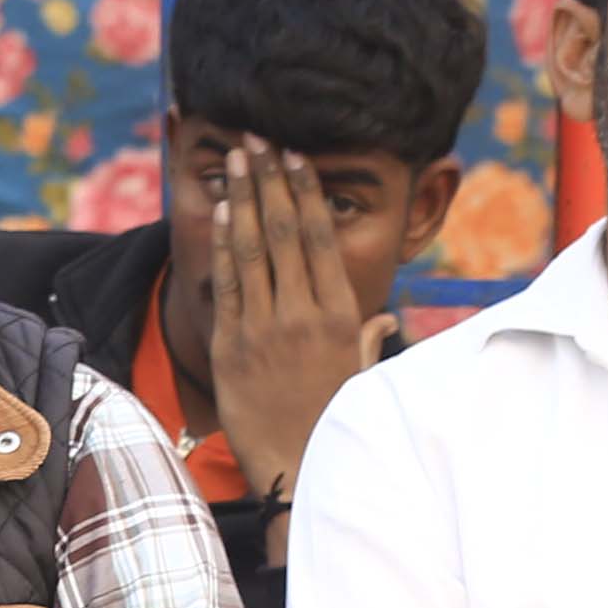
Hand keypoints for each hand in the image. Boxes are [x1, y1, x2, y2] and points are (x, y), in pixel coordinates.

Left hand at [199, 141, 381, 495]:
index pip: (320, 239)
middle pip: (285, 232)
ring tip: (237, 157)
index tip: (296, 158)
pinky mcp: (231, 347)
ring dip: (244, 197)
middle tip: (259, 138)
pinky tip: (222, 210)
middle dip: (270, 180)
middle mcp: (303, 314)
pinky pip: (227, 285)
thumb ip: (369, 338)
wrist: (295, 469)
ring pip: (253, 250)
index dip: (305, 193)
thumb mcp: (360, 374)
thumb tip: (384, 318)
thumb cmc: (332, 420)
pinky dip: (224, 245)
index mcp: (341, 314)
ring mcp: (263, 329)